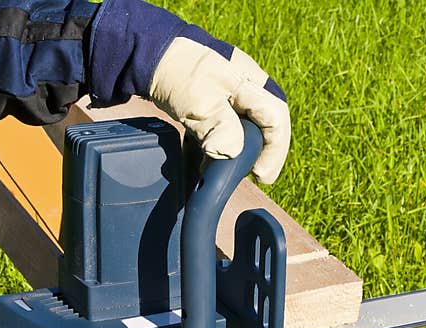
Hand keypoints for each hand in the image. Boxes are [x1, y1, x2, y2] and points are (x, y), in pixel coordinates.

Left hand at [149, 36, 290, 183]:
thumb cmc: (178, 71)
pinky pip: (228, 129)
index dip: (274, 151)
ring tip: (222, 170)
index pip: (276, 120)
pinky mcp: (217, 103)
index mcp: (252, 84)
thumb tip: (229, 152)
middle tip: (245, 174)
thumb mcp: (199, 99)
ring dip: (238, 152)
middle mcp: (249, 89)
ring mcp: (233, 96)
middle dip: (257, 153)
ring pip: (247, 130)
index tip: (260, 175)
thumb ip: (219, 126)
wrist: (150, 55)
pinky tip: (208, 159)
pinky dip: (220, 145)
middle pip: (265, 127)